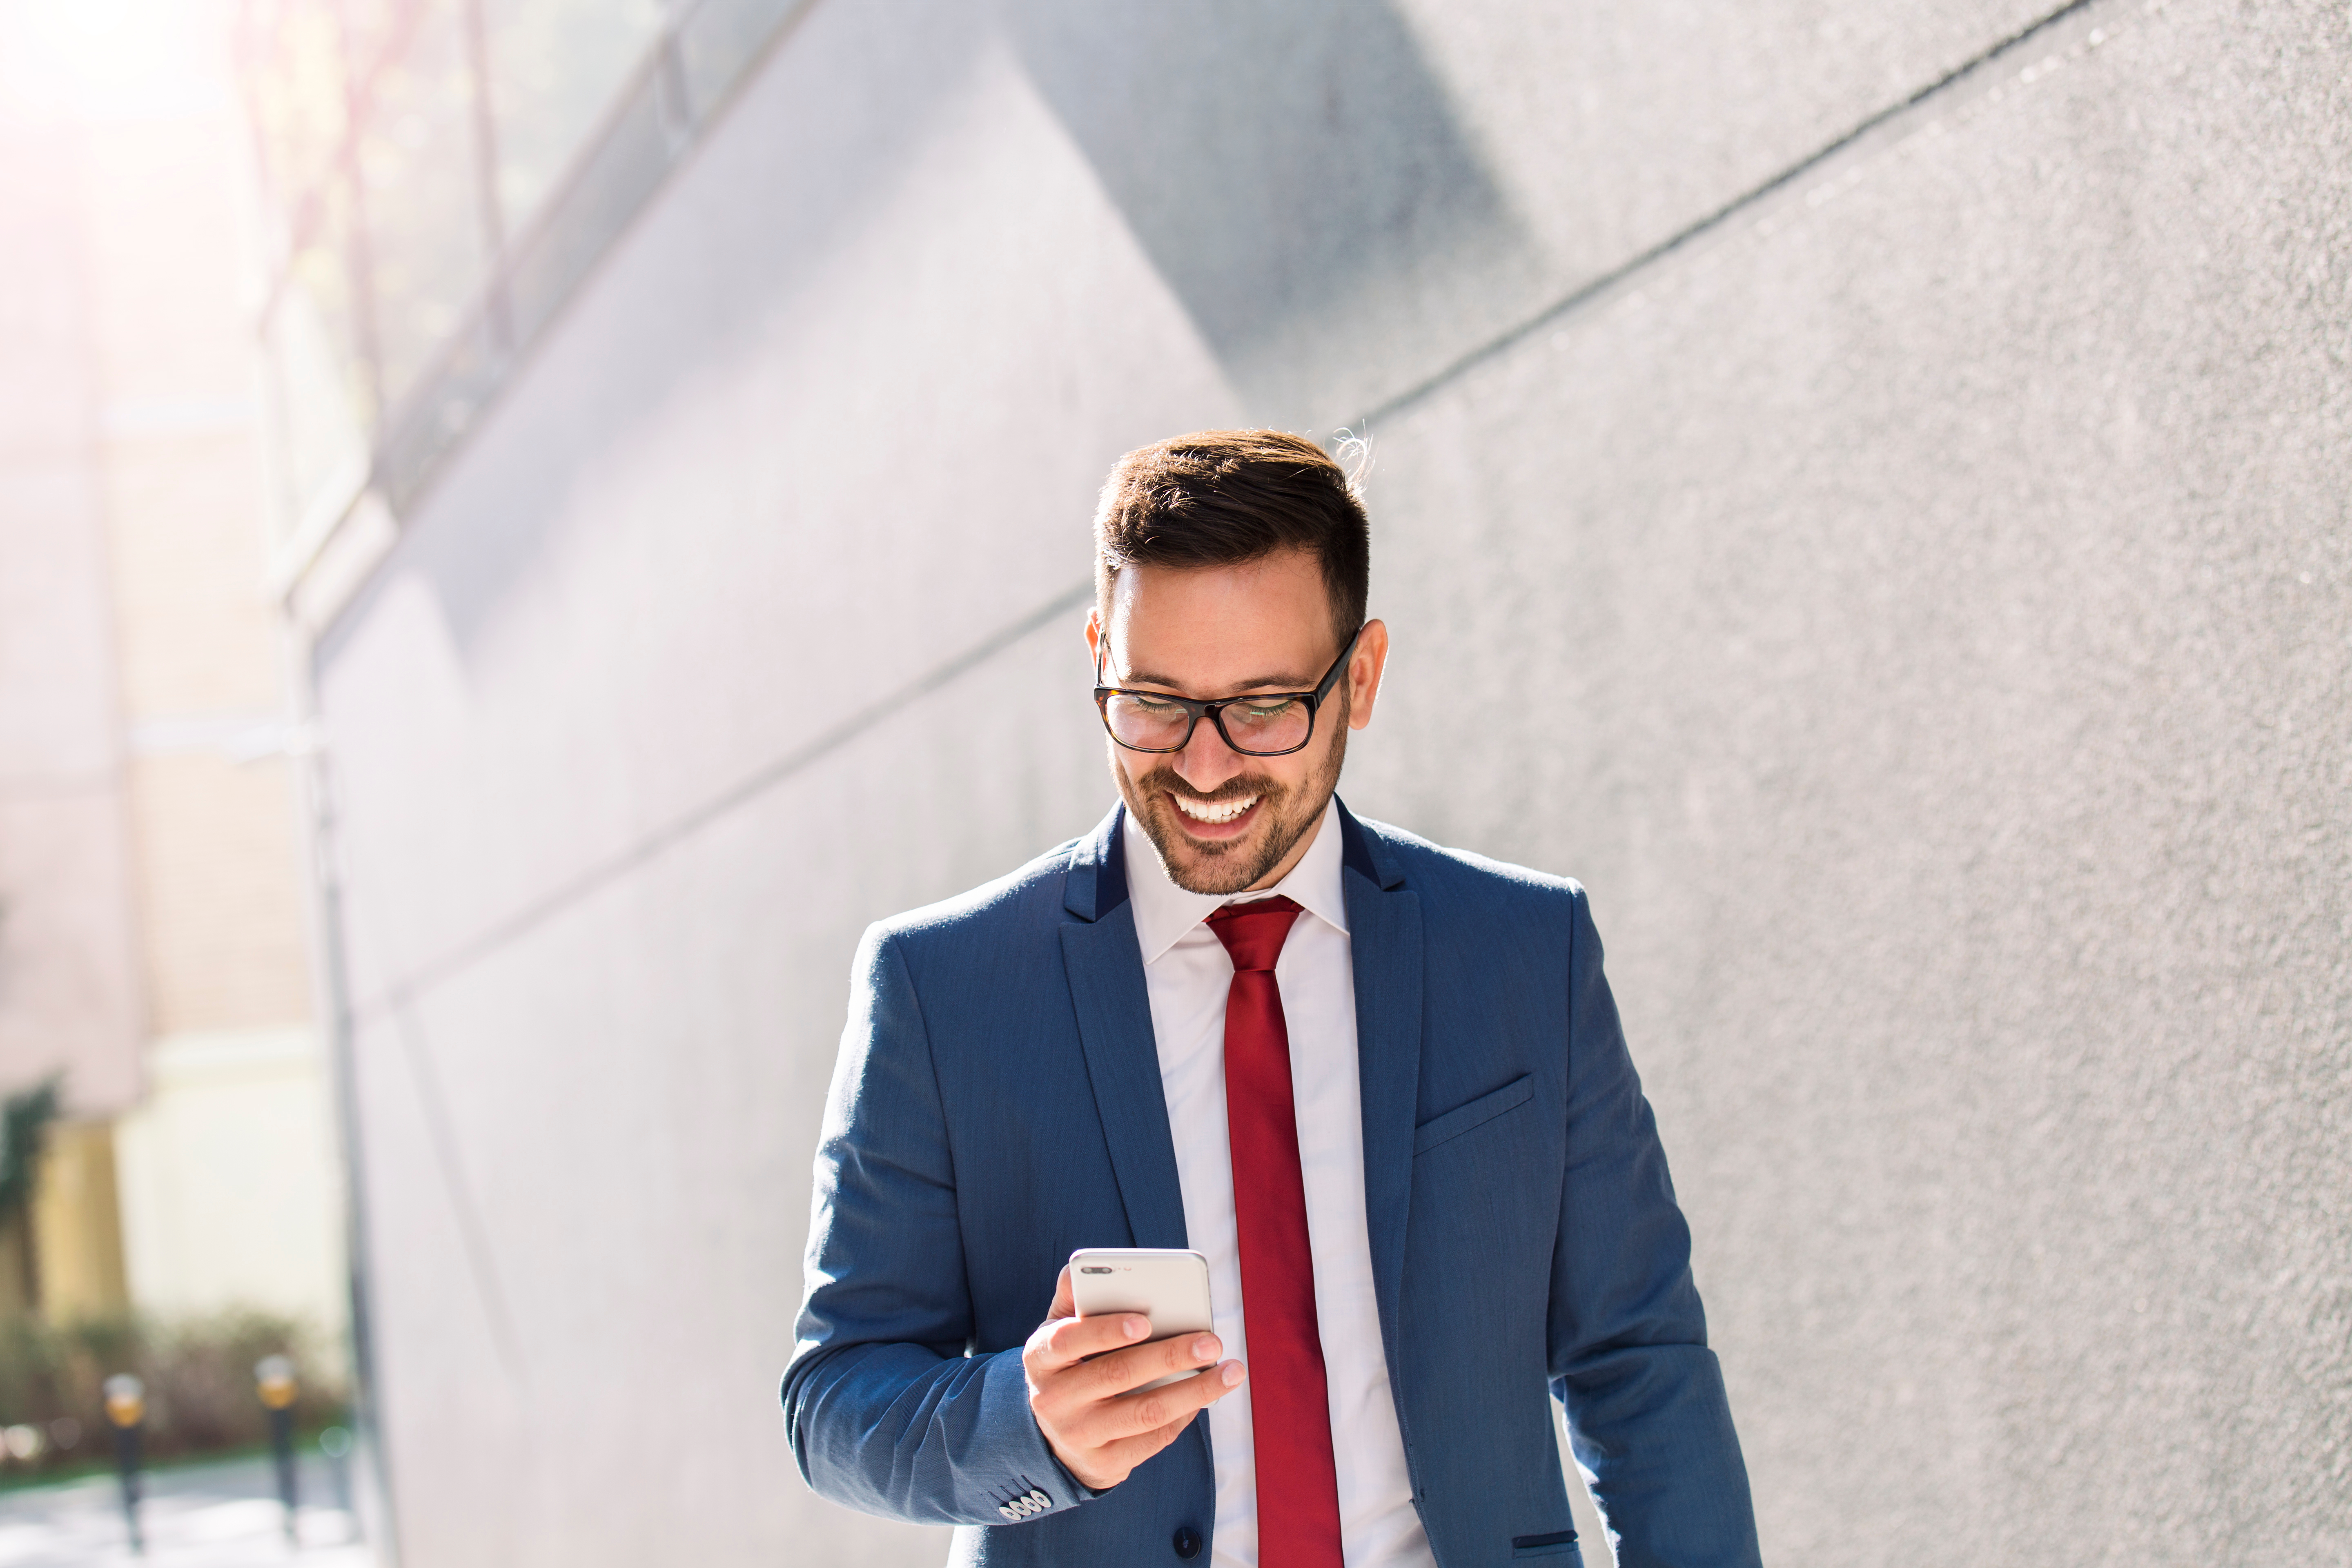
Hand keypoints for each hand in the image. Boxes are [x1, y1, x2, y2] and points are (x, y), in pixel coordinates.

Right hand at [1022, 1264, 1245, 1490]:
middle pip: (1117, 1375)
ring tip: (1231, 1372)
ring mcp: (1079, 1435)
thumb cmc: (1070, 1365)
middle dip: (1170, 1356)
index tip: (1145, 1320)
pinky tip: (1206, 1397)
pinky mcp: (1105, 1464)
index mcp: (1041, 1357)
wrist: (1055, 1438)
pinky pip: (1153, 1440)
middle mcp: (1053, 1399)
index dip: (1105, 1331)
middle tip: (1212, 1342)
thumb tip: (1079, 1269)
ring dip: (1195, 1391)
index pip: (1068, 1340)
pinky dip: (1184, 1417)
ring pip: (1145, 1412)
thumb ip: (1073, 1299)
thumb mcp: (1060, 1331)